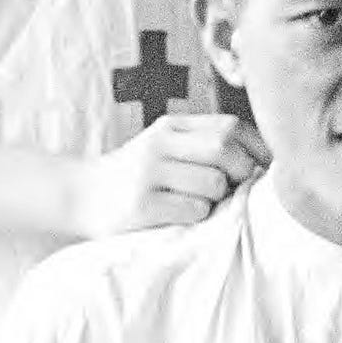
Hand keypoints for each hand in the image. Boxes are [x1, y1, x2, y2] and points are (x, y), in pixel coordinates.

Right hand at [76, 113, 266, 237]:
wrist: (80, 196)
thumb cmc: (136, 175)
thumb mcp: (164, 147)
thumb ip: (203, 144)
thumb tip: (262, 160)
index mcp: (170, 127)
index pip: (230, 126)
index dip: (256, 148)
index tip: (262, 168)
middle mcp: (159, 145)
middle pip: (225, 150)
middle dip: (242, 173)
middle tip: (234, 189)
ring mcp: (148, 175)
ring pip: (214, 184)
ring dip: (219, 200)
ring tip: (200, 203)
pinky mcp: (141, 206)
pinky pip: (194, 210)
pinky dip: (198, 216)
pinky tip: (180, 216)